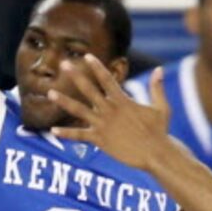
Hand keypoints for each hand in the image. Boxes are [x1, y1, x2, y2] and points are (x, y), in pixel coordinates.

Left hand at [48, 60, 171, 171]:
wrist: (155, 154)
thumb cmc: (159, 131)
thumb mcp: (161, 107)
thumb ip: (157, 88)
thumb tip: (159, 69)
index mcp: (123, 101)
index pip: (107, 79)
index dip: (96, 67)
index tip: (87, 56)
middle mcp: (110, 110)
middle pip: (88, 89)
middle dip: (75, 76)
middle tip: (63, 64)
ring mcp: (103, 125)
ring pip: (79, 111)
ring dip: (64, 101)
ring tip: (50, 92)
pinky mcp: (100, 140)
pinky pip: (80, 135)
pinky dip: (66, 134)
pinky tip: (53, 130)